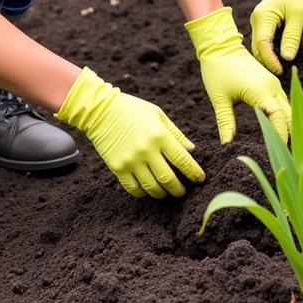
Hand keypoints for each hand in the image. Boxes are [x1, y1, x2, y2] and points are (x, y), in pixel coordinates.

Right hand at [55, 67, 204, 197]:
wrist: (101, 110)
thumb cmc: (133, 109)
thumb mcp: (158, 115)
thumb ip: (176, 134)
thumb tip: (192, 151)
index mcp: (159, 134)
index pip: (182, 159)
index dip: (194, 172)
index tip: (201, 179)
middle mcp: (146, 150)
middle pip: (168, 179)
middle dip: (179, 188)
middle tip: (183, 191)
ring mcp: (130, 161)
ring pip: (152, 188)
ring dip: (163, 193)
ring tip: (167, 191)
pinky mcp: (117, 168)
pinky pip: (134, 189)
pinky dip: (143, 193)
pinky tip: (148, 189)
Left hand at [186, 6, 290, 142]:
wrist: (220, 45)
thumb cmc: (217, 70)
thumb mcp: (220, 98)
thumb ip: (226, 122)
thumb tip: (226, 145)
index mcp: (261, 91)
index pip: (279, 119)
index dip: (281, 137)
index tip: (277, 155)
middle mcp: (272, 86)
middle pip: (288, 115)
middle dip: (288, 134)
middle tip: (285, 157)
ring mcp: (273, 82)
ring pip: (288, 108)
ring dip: (287, 125)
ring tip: (283, 147)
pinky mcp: (271, 81)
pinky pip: (282, 101)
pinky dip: (283, 115)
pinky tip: (278, 128)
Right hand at [250, 0, 302, 74]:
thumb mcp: (299, 15)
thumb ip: (292, 37)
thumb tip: (286, 58)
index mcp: (263, 17)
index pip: (263, 46)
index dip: (271, 61)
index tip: (283, 72)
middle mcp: (257, 19)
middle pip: (258, 48)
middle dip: (268, 63)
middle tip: (282, 77)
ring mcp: (260, 20)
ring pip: (261, 45)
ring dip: (270, 58)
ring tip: (283, 71)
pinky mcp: (266, 21)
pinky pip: (266, 40)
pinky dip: (272, 50)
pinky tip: (282, 59)